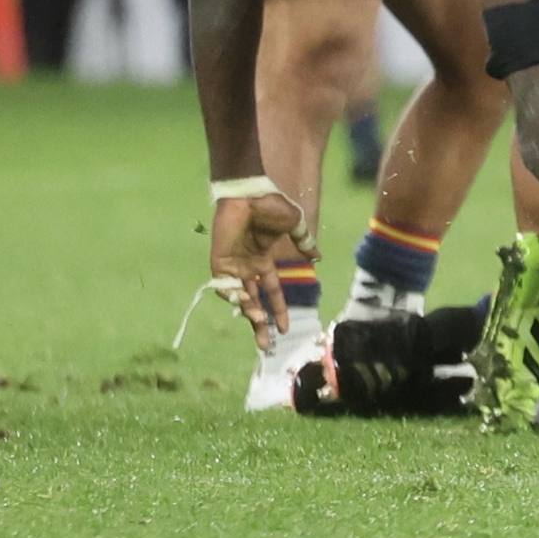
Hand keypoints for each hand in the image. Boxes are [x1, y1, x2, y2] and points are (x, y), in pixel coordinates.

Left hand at [209, 192, 313, 347]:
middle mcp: (248, 268)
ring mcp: (233, 266)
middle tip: (265, 345)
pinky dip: (232, 295)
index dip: (278, 310)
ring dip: (249, 312)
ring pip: (240, 298)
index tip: (285, 328)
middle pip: (254, 302)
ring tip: (259, 322)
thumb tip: (318, 257)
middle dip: (259, 324)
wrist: (249, 193)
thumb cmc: (270, 205)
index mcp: (264, 262)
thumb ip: (303, 241)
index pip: (272, 292)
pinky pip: (224, 285)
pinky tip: (244, 302)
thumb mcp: (294, 224)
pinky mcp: (220, 262)